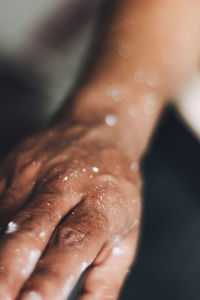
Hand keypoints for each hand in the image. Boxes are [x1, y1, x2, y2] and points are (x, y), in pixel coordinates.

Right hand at [0, 121, 141, 299]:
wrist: (99, 132)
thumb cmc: (116, 186)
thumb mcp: (126, 231)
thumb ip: (106, 281)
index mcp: (101, 204)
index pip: (74, 243)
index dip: (50, 277)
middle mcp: (66, 184)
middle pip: (31, 228)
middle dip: (7, 269)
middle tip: (0, 297)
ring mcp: (35, 172)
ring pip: (4, 215)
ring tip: (1, 278)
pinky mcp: (14, 165)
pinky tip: (2, 243)